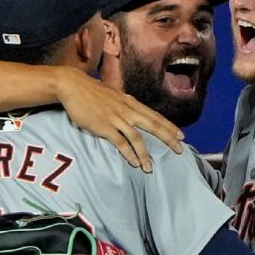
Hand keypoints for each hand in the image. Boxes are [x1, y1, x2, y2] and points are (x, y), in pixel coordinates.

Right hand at [55, 69, 183, 171]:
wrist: (73, 86)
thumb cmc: (92, 91)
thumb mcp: (114, 95)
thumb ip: (125, 104)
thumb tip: (133, 111)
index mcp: (130, 102)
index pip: (155, 115)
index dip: (169, 126)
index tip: (181, 136)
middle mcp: (127, 109)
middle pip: (153, 125)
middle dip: (168, 138)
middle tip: (180, 149)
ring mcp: (116, 118)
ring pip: (137, 138)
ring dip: (145, 154)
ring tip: (150, 167)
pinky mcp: (104, 126)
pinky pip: (120, 142)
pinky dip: (128, 153)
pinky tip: (134, 162)